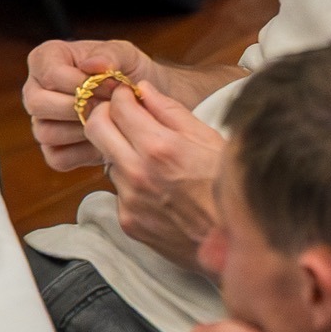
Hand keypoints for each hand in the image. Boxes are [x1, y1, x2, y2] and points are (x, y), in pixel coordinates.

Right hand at [24, 35, 165, 171]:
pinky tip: (104, 141)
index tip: (111, 86)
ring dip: (81, 130)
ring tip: (108, 122)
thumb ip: (110, 55)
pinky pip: (57, 157)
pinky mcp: (53, 150)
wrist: (143, 103)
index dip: (82, 84)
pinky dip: (83, 154)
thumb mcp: (126, 55)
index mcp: (46, 58)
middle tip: (107, 107)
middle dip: (77, 108)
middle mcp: (36, 89)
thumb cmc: (129, 72)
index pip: (50, 74)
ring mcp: (41, 121)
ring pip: (45, 132)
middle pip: (37, 103)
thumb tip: (91, 65)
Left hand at [82, 80, 226, 270]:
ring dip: (122, 152)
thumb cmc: (229, 187)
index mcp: (159, 146)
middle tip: (123, 116)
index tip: (128, 96)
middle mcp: (138, 172)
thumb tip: (143, 88)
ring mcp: (130, 199)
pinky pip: (118, 191)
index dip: (121, 96)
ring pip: (108, 160)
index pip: (117, 107)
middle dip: (106, 115)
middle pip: (95, 128)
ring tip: (153, 161)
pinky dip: (131, 184)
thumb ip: (170, 110)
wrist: (235, 243)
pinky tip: (157, 189)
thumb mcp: (209, 139)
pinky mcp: (128, 222)